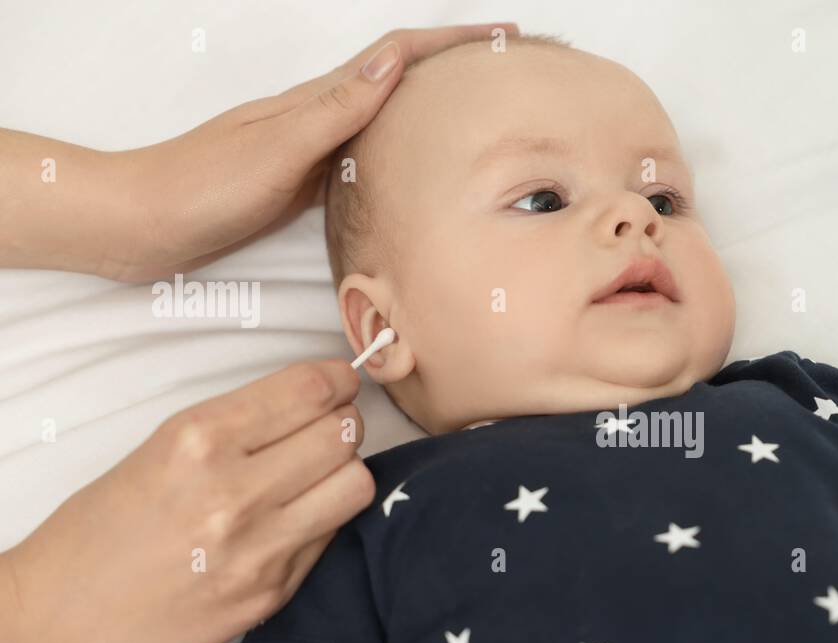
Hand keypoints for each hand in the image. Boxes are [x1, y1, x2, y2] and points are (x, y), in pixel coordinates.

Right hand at [8, 360, 371, 642]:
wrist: (63, 619)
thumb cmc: (103, 526)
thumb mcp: (160, 448)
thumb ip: (240, 424)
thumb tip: (316, 400)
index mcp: (198, 440)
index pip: (309, 390)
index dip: (336, 380)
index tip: (338, 382)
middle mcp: (235, 492)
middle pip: (346, 434)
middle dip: (342, 424)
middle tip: (324, 430)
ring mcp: (259, 548)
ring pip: (356, 485)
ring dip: (343, 473)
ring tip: (314, 476)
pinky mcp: (273, 592)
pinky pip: (332, 536)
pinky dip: (322, 520)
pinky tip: (289, 521)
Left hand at [104, 24, 517, 280]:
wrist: (144, 221)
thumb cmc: (203, 185)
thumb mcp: (277, 146)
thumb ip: (335, 108)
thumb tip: (393, 61)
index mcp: (317, 101)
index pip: (397, 56)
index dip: (452, 42)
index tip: (505, 38)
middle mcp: (318, 117)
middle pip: (399, 77)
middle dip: (454, 66)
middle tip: (507, 71)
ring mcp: (310, 147)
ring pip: (387, 117)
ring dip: (433, 106)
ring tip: (480, 113)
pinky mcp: (302, 181)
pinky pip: (367, 155)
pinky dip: (403, 150)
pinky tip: (417, 169)